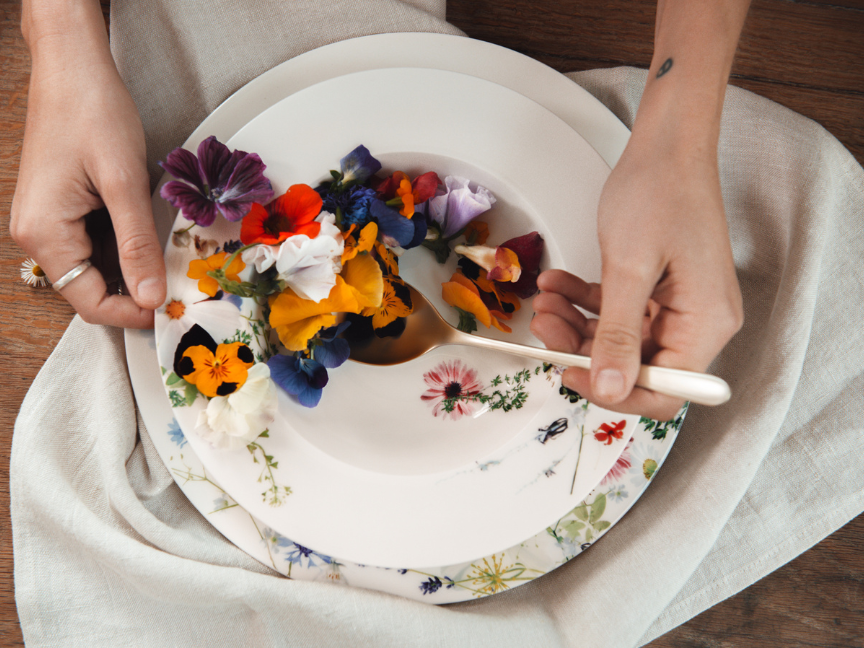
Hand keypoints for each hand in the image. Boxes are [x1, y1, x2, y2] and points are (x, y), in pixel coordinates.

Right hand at [10, 17, 165, 327]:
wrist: (73, 65)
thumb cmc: (93, 111)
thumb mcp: (124, 183)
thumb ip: (136, 244)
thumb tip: (150, 295)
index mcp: (44, 232)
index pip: (87, 300)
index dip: (129, 313)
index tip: (167, 309)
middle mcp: (38, 232)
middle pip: (88, 287)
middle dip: (133, 291)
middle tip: (175, 286)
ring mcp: (48, 220)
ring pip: (94, 267)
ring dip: (130, 269)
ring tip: (167, 260)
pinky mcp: (61, 207)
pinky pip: (93, 243)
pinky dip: (122, 247)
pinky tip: (148, 237)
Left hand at [531, 135, 742, 419]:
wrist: (665, 144)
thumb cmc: (659, 192)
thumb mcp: (628, 269)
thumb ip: (617, 334)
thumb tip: (611, 389)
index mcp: (705, 324)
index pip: (663, 392)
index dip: (613, 392)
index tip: (568, 373)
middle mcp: (698, 321)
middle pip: (635, 365)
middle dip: (582, 347)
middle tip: (544, 324)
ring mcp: (678, 305)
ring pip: (618, 338)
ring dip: (576, 322)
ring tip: (544, 299)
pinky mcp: (658, 289)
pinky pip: (617, 311)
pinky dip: (584, 301)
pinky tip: (557, 284)